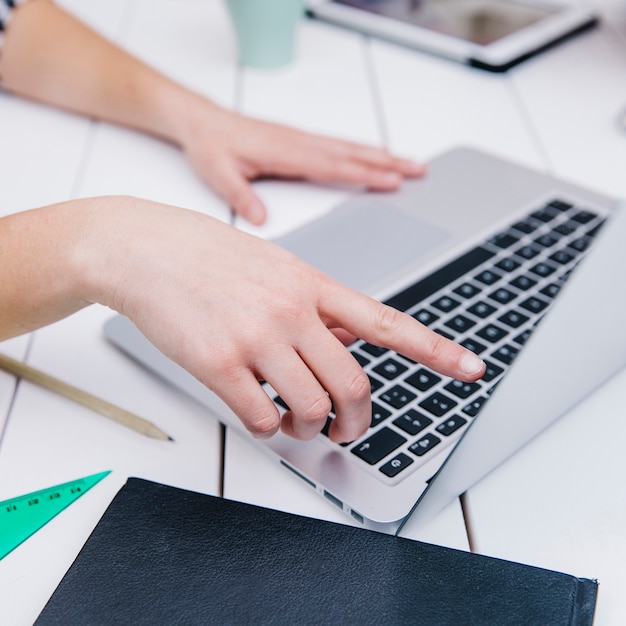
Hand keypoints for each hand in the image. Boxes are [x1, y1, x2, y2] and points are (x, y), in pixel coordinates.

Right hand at [83, 198, 483, 442]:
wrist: (144, 247)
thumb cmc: (208, 256)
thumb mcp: (275, 266)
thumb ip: (315, 306)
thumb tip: (346, 344)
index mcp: (312, 285)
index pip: (387, 323)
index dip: (436, 350)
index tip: (472, 368)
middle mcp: (292, 310)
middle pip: (353, 386)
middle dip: (357, 421)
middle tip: (347, 430)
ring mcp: (256, 336)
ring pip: (311, 408)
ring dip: (310, 428)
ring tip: (297, 422)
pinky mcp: (218, 362)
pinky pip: (262, 418)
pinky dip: (268, 428)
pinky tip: (259, 415)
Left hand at [177, 102, 426, 225]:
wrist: (202, 122)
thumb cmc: (210, 146)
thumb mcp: (218, 173)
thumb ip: (240, 195)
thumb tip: (260, 219)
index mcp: (284, 152)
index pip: (332, 164)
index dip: (364, 173)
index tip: (392, 181)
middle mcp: (299, 143)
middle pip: (351, 153)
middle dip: (387, 162)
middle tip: (418, 170)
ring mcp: (302, 139)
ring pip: (349, 147)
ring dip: (381, 155)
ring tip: (410, 163)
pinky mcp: (300, 140)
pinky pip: (338, 144)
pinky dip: (362, 150)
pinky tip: (376, 154)